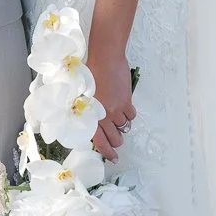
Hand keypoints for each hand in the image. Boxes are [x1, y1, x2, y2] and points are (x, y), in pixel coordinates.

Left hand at [87, 43, 134, 159]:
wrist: (105, 58)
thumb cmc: (91, 73)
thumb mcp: (84, 95)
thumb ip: (89, 111)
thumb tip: (95, 124)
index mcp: (90, 115)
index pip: (99, 141)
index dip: (107, 152)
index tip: (113, 157)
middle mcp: (103, 116)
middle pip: (115, 138)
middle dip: (117, 140)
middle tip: (116, 136)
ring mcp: (116, 109)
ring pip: (124, 127)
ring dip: (122, 126)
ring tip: (119, 117)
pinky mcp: (126, 102)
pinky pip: (131, 116)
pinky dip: (129, 114)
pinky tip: (124, 106)